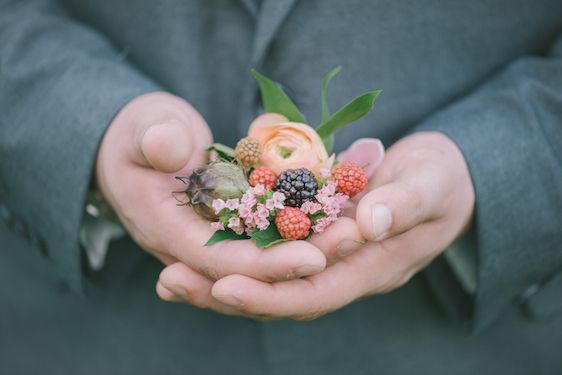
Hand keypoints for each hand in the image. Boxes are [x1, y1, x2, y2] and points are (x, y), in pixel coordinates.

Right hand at [95, 93, 328, 306]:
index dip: (265, 264)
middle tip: (351, 242)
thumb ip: (154, 138)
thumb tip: (168, 148)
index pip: (219, 261)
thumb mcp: (142, 127)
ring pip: (266, 257)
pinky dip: (302, 229)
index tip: (313, 258)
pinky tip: (339, 216)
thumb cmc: (139, 133)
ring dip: (311, 248)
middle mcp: (194, 247)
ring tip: (355, 232)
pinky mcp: (233, 227)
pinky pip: (269, 236)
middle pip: (251, 269)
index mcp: (166, 230)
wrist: (140, 144)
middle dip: (302, 261)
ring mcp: (215, 239)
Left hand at [159, 132, 473, 318]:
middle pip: (278, 295)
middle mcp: (340, 271)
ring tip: (167, 276)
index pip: (314, 291)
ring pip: (266, 280)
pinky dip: (233, 253)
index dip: (270, 293)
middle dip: (225, 294)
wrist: (440, 178)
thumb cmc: (441, 181)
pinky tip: (196, 245)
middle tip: (170, 282)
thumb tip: (364, 224)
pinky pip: (268, 252)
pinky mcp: (311, 237)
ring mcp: (323, 257)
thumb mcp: (431, 185)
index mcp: (370, 267)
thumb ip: (402, 205)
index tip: (223, 284)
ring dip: (217, 279)